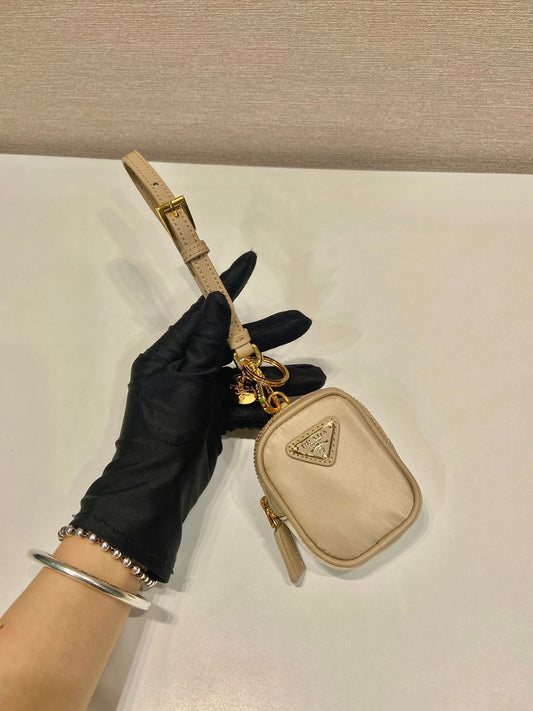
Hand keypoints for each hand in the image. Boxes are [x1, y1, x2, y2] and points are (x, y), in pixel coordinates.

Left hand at [70, 252, 324, 581]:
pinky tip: (299, 403)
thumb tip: (218, 302)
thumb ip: (204, 342)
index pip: (205, 313)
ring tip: (319, 378)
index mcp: (171, 354)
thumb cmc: (163, 429)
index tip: (251, 261)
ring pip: (246, 379)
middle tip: (304, 323)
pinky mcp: (215, 422)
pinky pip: (246, 406)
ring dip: (279, 377)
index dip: (229, 287)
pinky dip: (269, 405)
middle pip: (234, 345)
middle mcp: (187, 370)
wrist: (155, 489)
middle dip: (270, 336)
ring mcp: (202, 398)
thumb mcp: (184, 379)